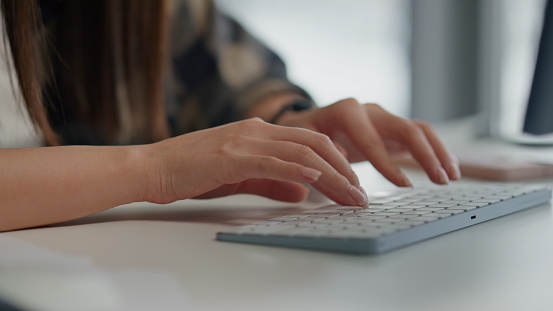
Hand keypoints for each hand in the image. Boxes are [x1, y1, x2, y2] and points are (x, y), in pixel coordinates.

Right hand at [136, 118, 367, 206]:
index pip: (310, 142)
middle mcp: (256, 130)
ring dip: (330, 174)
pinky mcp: (230, 157)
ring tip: (350, 194)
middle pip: (314, 144)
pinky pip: (272, 161)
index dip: (337, 161)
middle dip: (343, 169)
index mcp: (258, 132)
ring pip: (300, 153)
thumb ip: (272, 182)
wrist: (151, 167)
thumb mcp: (240, 177)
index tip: (353, 185)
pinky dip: (297, 170)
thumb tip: (303, 192)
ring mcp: (244, 141)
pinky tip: (317, 179)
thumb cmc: (191, 172)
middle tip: (360, 194)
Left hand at [277, 98, 460, 185]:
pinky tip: (447, 169)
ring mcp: (384, 118)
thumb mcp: (303, 142)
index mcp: (347, 111)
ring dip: (438, 152)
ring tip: (451, 176)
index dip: (388, 164)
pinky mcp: (391, 130)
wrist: (307, 122)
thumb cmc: (303, 135)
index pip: (372, 139)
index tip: (404, 186)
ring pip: (419, 130)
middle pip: (406, 128)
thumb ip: (321, 157)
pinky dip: (435, 151)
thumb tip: (342, 175)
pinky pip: (420, 137)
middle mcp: (370, 110)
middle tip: (440, 180)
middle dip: (426, 155)